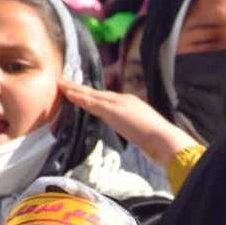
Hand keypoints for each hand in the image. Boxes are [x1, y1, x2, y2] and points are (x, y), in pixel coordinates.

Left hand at [59, 80, 198, 165]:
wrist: (163, 139)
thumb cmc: (159, 140)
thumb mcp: (146, 134)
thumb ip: (140, 132)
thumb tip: (141, 139)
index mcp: (134, 104)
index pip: (109, 99)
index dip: (96, 96)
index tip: (84, 93)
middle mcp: (125, 100)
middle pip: (99, 93)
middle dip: (83, 89)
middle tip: (67, 83)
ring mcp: (118, 104)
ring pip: (92, 95)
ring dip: (76, 89)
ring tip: (62, 85)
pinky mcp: (111, 110)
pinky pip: (91, 102)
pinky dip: (79, 97)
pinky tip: (68, 94)